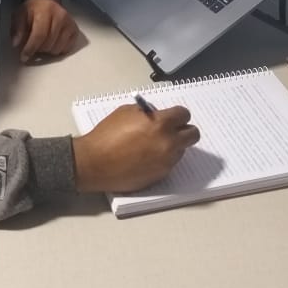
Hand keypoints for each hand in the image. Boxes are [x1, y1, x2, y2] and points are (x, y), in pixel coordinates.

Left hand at [11, 0, 78, 62]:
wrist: (46, 0)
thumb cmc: (32, 10)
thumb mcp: (19, 15)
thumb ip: (17, 29)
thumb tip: (16, 43)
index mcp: (45, 11)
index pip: (39, 35)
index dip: (30, 49)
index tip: (23, 57)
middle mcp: (60, 16)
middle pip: (48, 44)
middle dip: (37, 49)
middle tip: (32, 45)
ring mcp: (69, 23)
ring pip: (57, 49)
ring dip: (47, 50)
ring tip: (42, 42)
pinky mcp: (74, 30)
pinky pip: (66, 49)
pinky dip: (57, 49)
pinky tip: (52, 42)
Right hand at [72, 104, 199, 192]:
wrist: (94, 163)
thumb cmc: (106, 135)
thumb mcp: (126, 112)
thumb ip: (147, 113)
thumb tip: (156, 115)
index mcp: (161, 124)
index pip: (184, 115)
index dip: (177, 115)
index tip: (172, 117)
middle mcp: (168, 143)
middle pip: (193, 134)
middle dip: (184, 130)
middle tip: (171, 130)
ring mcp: (166, 161)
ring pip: (181, 150)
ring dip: (173, 146)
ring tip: (153, 146)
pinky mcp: (160, 176)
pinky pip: (170, 164)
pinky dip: (163, 159)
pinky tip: (146, 158)